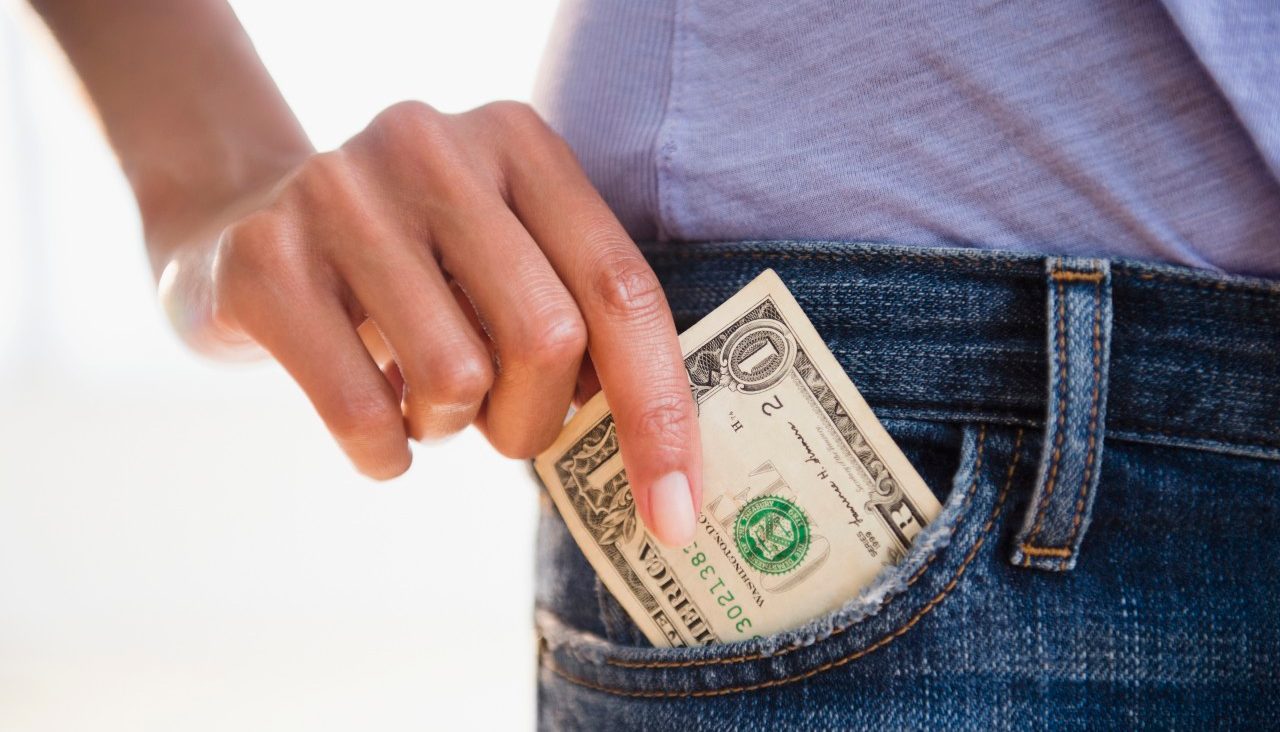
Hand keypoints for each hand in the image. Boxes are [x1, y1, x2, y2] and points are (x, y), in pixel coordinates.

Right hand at [156, 101, 700, 545]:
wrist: (237, 223)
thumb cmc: (409, 269)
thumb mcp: (500, 260)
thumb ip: (580, 319)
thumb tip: (664, 455)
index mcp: (519, 143)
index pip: (622, 290)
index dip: (660, 412)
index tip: (676, 511)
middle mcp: (433, 147)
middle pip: (547, 337)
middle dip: (534, 420)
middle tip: (500, 423)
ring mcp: (340, 194)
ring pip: (456, 378)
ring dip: (451, 428)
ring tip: (421, 397)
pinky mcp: (264, 257)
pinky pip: (363, 411)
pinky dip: (385, 453)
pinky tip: (377, 429)